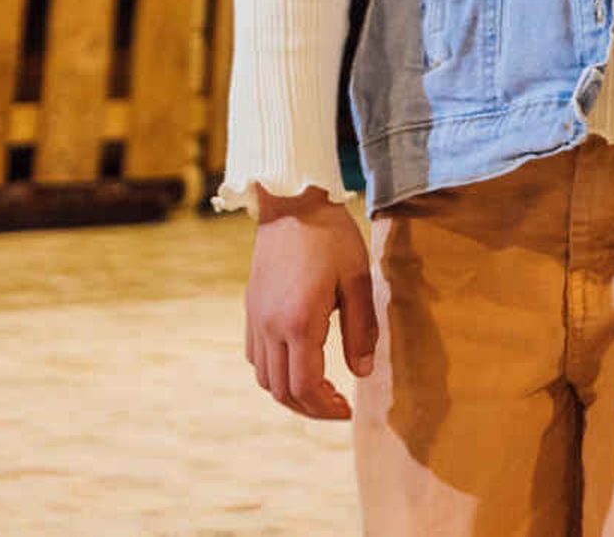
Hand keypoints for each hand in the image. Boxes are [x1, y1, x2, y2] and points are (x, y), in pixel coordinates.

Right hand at [245, 186, 378, 419]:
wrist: (292, 202)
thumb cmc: (332, 237)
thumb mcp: (359, 280)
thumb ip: (362, 330)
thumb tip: (363, 373)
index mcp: (299, 322)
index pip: (306, 386)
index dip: (325, 407)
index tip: (348, 411)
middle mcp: (270, 327)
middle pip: (281, 390)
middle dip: (309, 408)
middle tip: (337, 408)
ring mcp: (255, 319)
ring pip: (264, 378)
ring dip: (290, 393)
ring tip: (319, 391)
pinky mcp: (250, 309)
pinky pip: (255, 357)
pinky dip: (274, 372)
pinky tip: (298, 363)